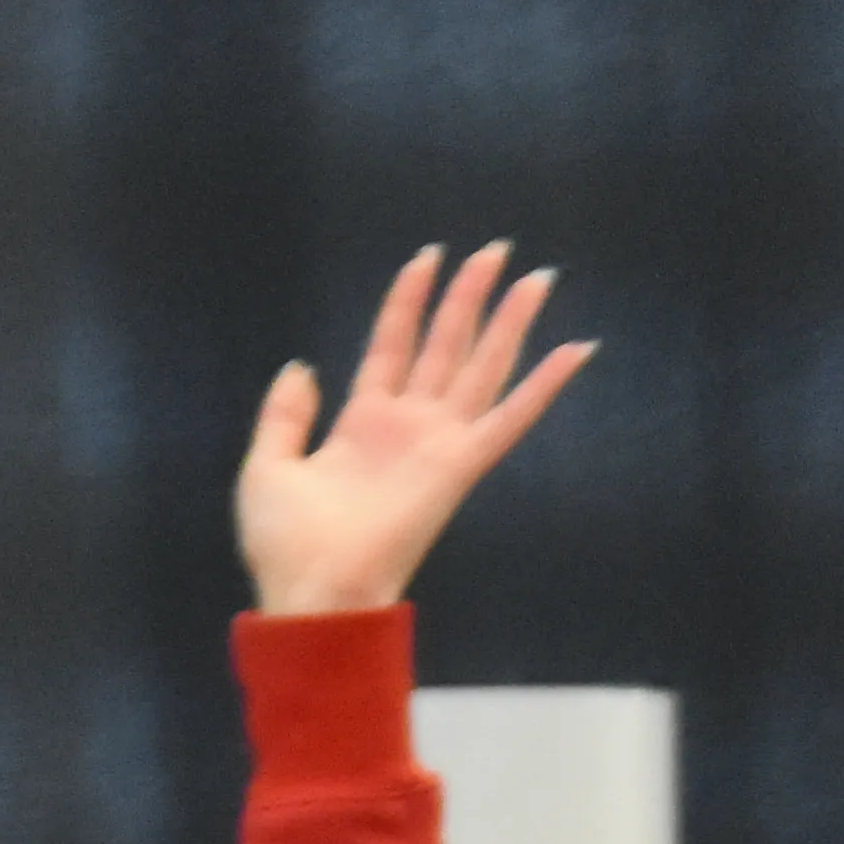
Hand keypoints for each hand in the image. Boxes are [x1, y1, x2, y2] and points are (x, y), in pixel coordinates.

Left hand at [238, 243, 590, 616]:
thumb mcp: (266, 468)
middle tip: (495, 250)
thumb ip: (283, 416)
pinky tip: (577, 349)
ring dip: (509, 322)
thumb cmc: (285, 544)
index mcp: (360, 424)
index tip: (427, 258)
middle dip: (468, 297)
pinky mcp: (459, 466)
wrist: (311, 593)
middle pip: (445, 345)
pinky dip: (545, 386)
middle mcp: (406, 426)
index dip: (408, 302)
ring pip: (481, 367)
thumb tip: (301, 367)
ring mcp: (436, 443)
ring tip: (534, 277)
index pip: (391, 346)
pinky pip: (511, 419)